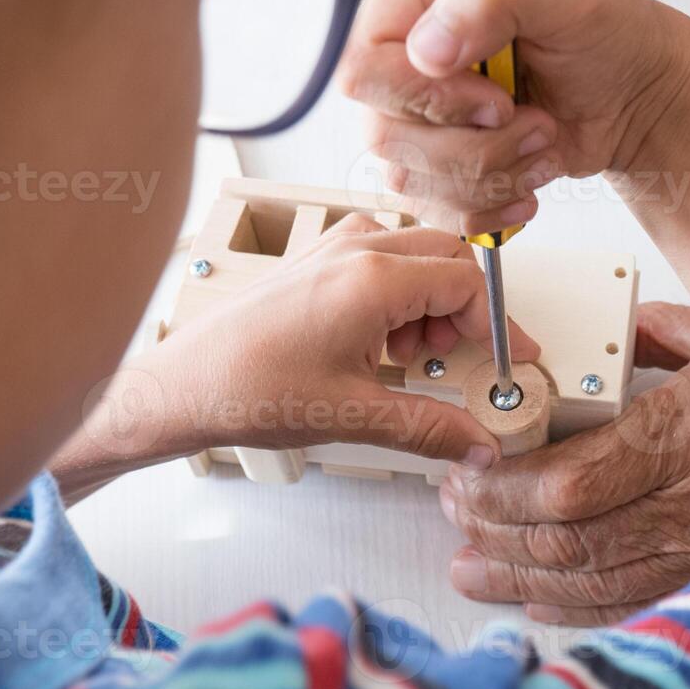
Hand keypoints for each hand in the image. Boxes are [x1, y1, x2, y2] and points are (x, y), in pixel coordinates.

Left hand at [81, 216, 538, 474]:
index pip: (466, 281)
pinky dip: (400, 291)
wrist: (182, 383)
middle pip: (448, 257)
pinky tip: (380, 339)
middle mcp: (357, 249)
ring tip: (409, 353)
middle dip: (465, 308)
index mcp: (373, 279)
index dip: (496, 322)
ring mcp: (335, 247)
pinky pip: (383, 256)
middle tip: (458, 356)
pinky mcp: (318, 258)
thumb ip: (430, 426)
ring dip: (431, 299)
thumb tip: (477, 441)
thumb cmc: (247, 386)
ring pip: (417, 253)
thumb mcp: (354, 416)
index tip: (507, 356)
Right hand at [339, 0, 689, 233]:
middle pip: (383, 134)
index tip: (497, 97)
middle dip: (475, 144)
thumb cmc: (604, 32)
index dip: (428, 97)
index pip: (362, 67)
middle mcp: (400, 57)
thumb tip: (426, 49)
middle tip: (532, 118)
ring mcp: (414, 116)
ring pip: (410, 179)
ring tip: (540, 138)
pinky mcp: (435, 164)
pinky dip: (491, 205)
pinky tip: (528, 179)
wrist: (636, 92)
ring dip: (493, 173)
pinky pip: (433, 210)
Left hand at [437, 302, 689, 625]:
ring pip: (593, 581)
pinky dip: (575, 604)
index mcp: (688, 434)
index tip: (472, 469)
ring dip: (519, 574)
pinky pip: (635, 603)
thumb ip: (653, 330)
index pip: (576, 480)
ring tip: (472, 563)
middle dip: (498, 528)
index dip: (509, 487)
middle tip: (457, 511)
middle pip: (571, 537)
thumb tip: (599, 329)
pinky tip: (534, 593)